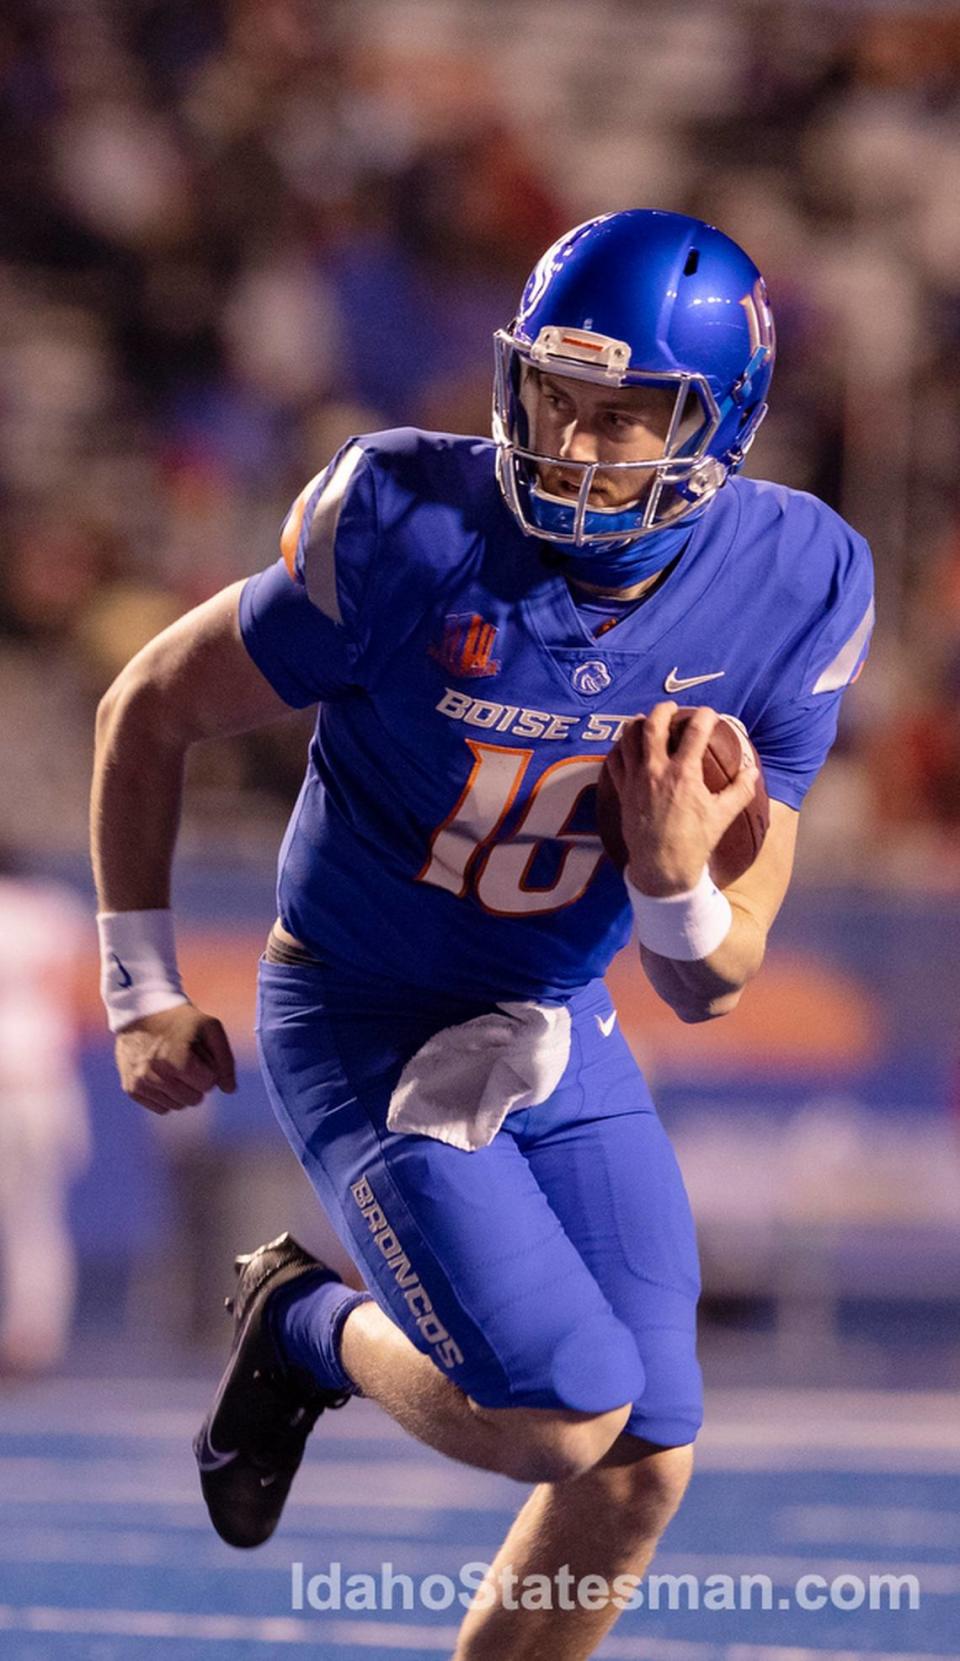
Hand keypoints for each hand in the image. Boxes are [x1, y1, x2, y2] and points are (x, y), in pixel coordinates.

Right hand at [115, 1003, 236, 1113]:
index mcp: (177, 1062)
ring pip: (177, 1106)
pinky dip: (166, 1095)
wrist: (142, 1009)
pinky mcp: (131, 1088)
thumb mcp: (210, 1028)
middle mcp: (155, 1076)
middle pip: (194, 1099)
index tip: (197, 1051)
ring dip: (181, 1090)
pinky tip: (162, 1075)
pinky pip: (161, 1108)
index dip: (208, 1068)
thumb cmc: (181, 1019)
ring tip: (172, 1064)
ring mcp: (140, 1084)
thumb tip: (230, 1090)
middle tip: (185, 1058)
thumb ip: (225, 1060)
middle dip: (196, 1081)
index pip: (208, 1085)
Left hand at [607, 701, 758, 895]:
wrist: (662, 867)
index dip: (704, 716)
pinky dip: (619, 748)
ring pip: (628, 738)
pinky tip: (625, 746)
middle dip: (663, 710)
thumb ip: (740, 789)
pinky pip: (614, 760)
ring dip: (637, 724)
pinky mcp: (622, 790)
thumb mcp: (723, 815)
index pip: (695, 732)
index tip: (709, 713)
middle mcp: (656, 771)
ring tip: (644, 720)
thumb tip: (752, 770)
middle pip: (653, 725)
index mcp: (684, 774)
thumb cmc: (694, 841)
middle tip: (671, 708)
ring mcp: (635, 779)